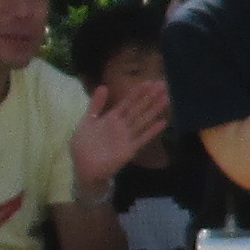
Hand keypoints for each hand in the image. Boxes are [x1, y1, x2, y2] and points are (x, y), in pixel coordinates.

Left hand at [67, 72, 168, 189]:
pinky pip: (142, 138)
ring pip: (143, 120)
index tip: (149, 82)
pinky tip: (163, 123)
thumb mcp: (87, 122)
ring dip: (154, 110)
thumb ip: (95, 105)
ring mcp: (127, 137)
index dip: (137, 92)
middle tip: (163, 85)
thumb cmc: (84, 145)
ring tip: (166, 99)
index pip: (127, 102)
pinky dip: (152, 131)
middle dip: (150, 97)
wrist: (84, 168)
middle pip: (138, 108)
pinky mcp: (129, 149)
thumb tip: (103, 86)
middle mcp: (122, 125)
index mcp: (111, 118)